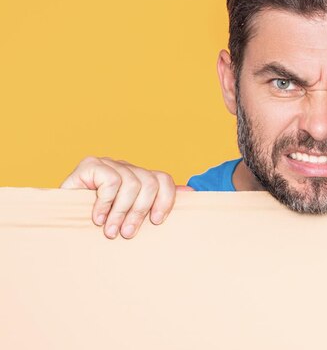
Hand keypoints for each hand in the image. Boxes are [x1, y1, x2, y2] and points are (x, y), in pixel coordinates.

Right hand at [60, 156, 193, 238]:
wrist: (62, 223)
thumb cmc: (103, 224)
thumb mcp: (133, 217)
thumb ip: (158, 203)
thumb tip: (192, 192)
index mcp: (140, 177)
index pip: (163, 179)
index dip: (165, 200)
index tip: (157, 222)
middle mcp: (126, 167)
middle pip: (149, 182)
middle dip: (140, 212)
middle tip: (127, 234)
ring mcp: (108, 163)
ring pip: (130, 184)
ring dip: (120, 212)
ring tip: (110, 231)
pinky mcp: (90, 165)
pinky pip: (109, 182)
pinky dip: (104, 204)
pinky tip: (96, 218)